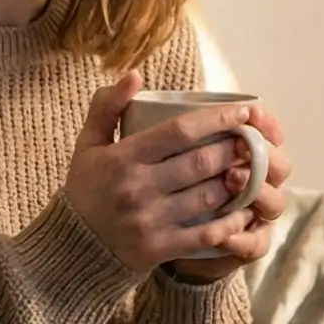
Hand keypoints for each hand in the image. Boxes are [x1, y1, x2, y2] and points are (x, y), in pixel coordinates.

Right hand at [64, 73, 282, 273]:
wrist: (71, 248)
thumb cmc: (86, 190)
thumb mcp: (88, 145)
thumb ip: (107, 107)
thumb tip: (135, 75)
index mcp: (123, 158)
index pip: (179, 131)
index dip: (217, 119)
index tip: (242, 112)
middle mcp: (137, 188)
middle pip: (201, 163)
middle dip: (234, 149)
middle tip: (251, 142)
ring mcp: (150, 220)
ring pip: (209, 196)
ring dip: (237, 182)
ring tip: (251, 171)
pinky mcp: (160, 248)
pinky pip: (206, 234)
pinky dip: (231, 222)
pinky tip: (244, 211)